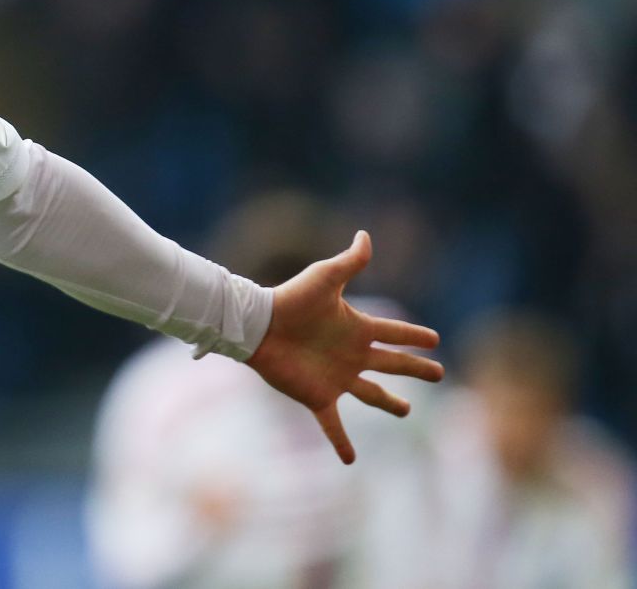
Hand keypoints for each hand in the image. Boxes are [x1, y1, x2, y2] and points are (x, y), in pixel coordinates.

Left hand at [245, 230, 443, 464]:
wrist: (258, 325)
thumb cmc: (291, 299)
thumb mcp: (325, 278)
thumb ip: (350, 262)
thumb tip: (365, 235)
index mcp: (357, 328)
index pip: (394, 332)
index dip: (415, 336)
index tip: (435, 339)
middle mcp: (352, 354)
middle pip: (392, 363)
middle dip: (416, 368)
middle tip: (439, 372)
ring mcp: (337, 378)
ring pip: (371, 394)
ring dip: (389, 403)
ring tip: (405, 412)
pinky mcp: (319, 396)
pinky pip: (333, 424)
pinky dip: (341, 442)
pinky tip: (350, 461)